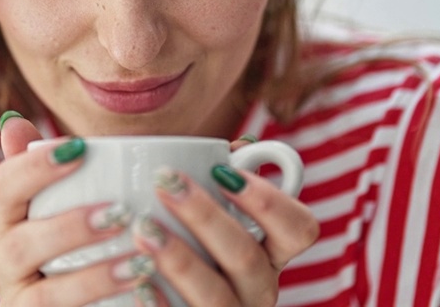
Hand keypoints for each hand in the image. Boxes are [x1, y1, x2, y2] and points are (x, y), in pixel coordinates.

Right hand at [0, 114, 152, 305]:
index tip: (80, 147)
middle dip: (68, 228)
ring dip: (93, 278)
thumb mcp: (60, 202)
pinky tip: (140, 294)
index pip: (1, 187)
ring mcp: (19, 305)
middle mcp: (1, 265)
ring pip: (42, 298)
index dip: (35, 166)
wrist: (87, 301)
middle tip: (120, 212)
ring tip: (141, 262)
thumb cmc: (74, 242)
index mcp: (2, 222)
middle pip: (19, 246)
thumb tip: (14, 122)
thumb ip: (43, 167)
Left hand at [128, 139, 319, 306]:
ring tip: (143, 230)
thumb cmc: (187, 241)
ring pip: (216, 296)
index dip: (268, 201)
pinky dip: (161, 304)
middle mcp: (259, 290)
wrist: (170, 295)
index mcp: (272, 254)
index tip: (222, 172)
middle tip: (164, 183)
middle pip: (247, 256)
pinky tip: (139, 283)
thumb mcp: (208, 211)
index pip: (299, 229)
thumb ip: (220, 177)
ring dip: (180, 260)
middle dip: (204, 216)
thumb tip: (235, 147)